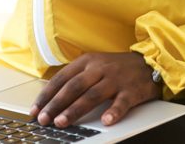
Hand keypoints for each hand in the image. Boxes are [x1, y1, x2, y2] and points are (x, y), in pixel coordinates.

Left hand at [31, 52, 161, 128]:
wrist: (149, 63)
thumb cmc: (117, 68)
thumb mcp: (94, 65)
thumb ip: (76, 78)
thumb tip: (52, 98)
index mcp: (87, 61)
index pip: (61, 78)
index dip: (47, 95)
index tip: (35, 109)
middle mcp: (99, 68)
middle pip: (73, 87)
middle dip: (56, 104)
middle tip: (44, 118)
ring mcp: (115, 79)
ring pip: (92, 95)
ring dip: (75, 109)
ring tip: (62, 122)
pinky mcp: (131, 90)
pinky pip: (121, 102)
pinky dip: (113, 112)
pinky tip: (106, 121)